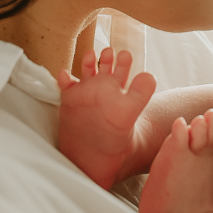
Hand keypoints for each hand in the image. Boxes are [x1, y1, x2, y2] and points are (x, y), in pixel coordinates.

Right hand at [57, 48, 155, 188]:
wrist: (95, 160)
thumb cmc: (116, 140)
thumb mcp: (130, 114)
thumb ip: (140, 95)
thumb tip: (149, 75)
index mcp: (119, 90)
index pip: (123, 68)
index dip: (124, 60)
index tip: (124, 56)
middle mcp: (103, 88)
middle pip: (105, 64)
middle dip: (107, 56)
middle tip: (109, 53)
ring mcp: (85, 92)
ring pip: (86, 69)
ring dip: (88, 61)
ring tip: (90, 56)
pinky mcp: (69, 99)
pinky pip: (66, 84)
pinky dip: (64, 78)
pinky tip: (65, 76)